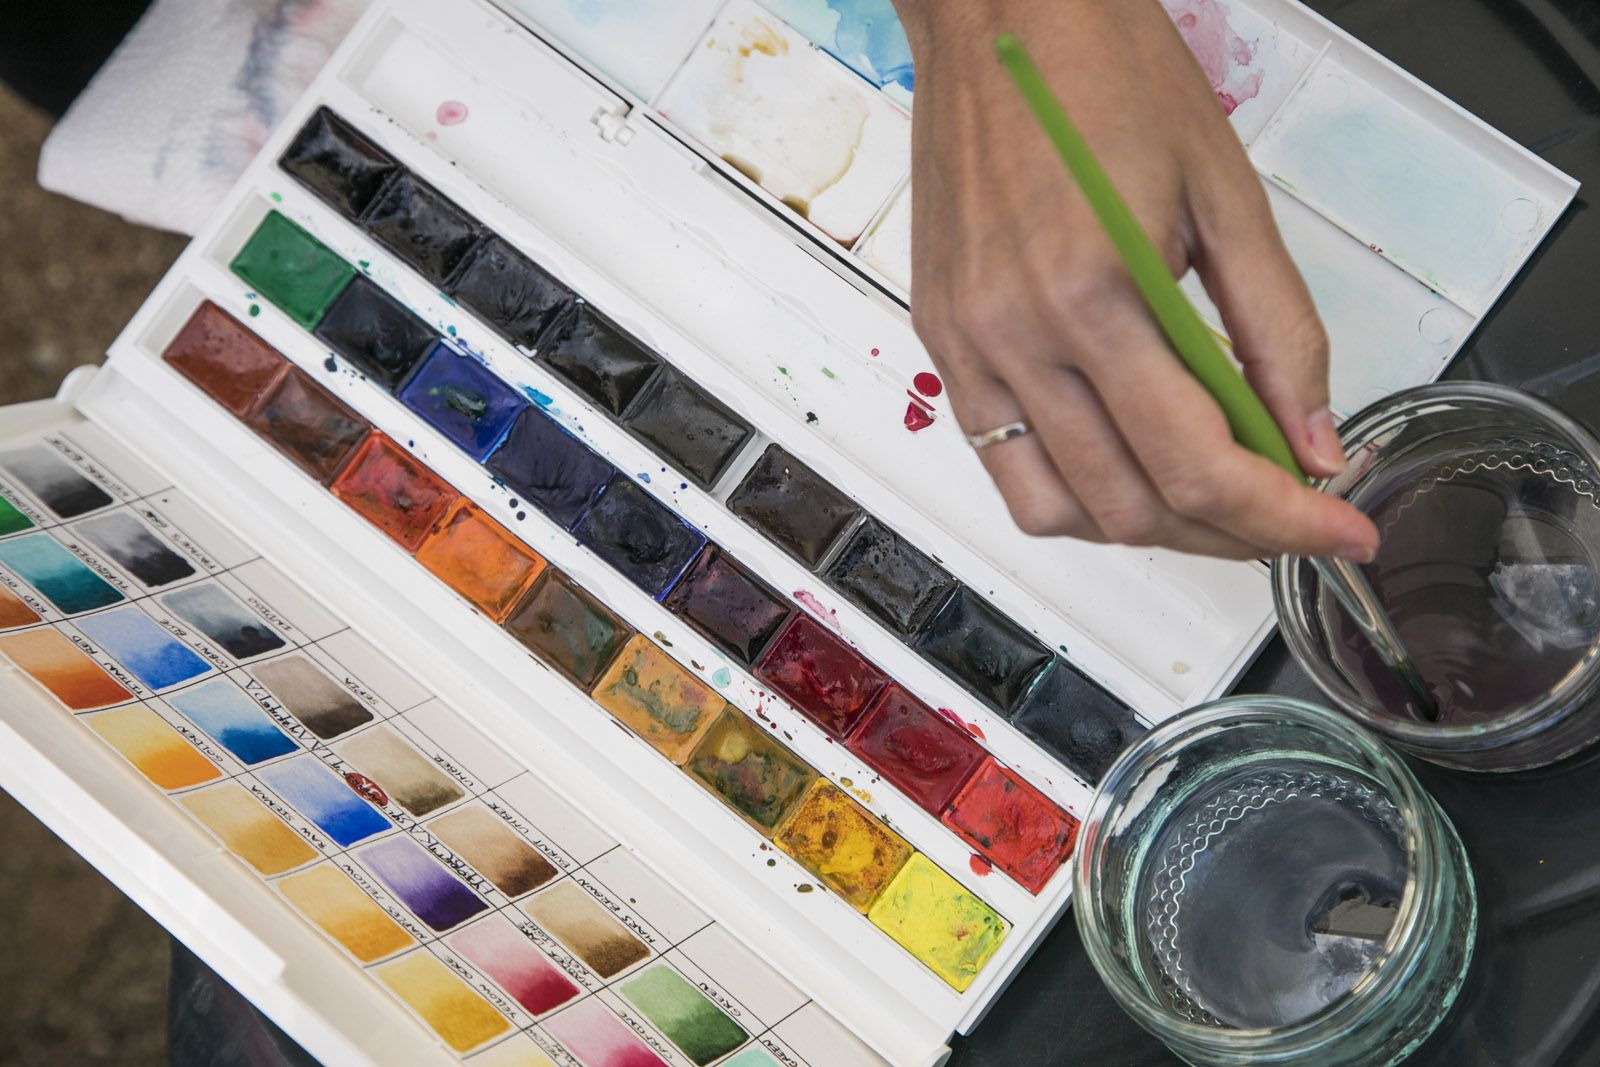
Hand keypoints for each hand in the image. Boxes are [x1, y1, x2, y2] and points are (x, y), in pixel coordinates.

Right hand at [891, 0, 1378, 560]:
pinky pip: (1002, 465)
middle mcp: (1014, 333)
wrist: (999, 13)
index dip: (1281, 521)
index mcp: (1094, 288)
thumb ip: (1277, 331)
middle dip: (1227, 532)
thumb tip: (1310, 441)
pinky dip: (1075, 494)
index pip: (1196, 462)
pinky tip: (1127, 464)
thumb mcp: (1227, 194)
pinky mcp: (941, 342)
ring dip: (1147, 526)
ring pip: (1058, 509)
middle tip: (1287, 513)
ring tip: (1208, 499)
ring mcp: (967, 346)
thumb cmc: (1108, 74)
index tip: (1338, 534)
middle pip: (1130, 503)